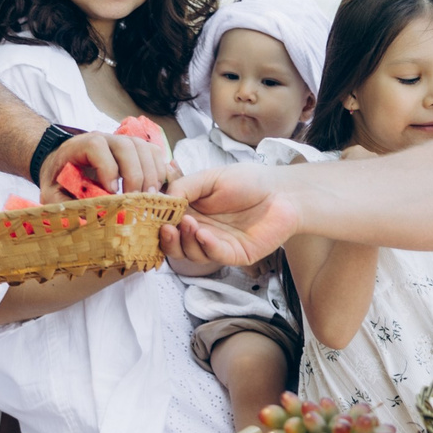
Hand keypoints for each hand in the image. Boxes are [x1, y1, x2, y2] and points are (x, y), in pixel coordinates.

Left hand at [43, 130, 169, 198]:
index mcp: (80, 145)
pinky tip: (154, 191)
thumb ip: (61, 203)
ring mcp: (123, 142)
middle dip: (134, 175)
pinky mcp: (136, 150)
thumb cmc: (58, 178)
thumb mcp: (51, 192)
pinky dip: (159, 171)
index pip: (97, 146)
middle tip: (136, 200)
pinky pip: (154, 153)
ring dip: (150, 174)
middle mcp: (105, 138)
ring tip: (149, 198)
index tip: (111, 192)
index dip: (107, 168)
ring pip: (144, 148)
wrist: (63, 162)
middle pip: (127, 146)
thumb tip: (81, 221)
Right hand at [165, 161, 298, 267]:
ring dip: (185, 241)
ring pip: (191, 254)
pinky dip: (206, 246)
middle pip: (174, 245)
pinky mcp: (234, 255)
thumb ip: (185, 186)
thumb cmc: (249, 181)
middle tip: (166, 228)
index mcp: (192, 211)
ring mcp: (216, 244)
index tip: (148, 217)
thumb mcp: (210, 177)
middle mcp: (201, 230)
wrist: (283, 192)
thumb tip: (160, 199)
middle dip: (166, 239)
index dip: (156, 223)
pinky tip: (203, 234)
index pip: (166, 223)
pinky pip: (215, 255)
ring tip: (188, 224)